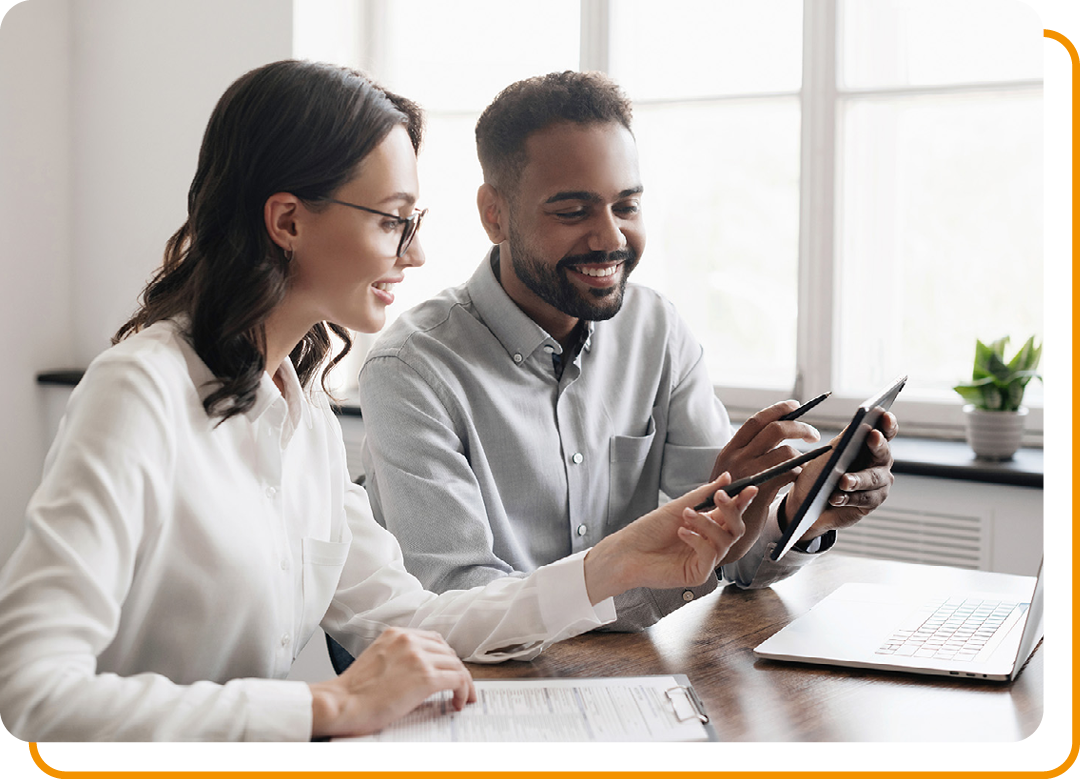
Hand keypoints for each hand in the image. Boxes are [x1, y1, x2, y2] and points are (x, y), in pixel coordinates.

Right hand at [309, 627, 475, 738]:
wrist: (340, 704)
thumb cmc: (353, 692)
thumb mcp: (377, 659)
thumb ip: (398, 657)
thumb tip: (417, 671)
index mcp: (396, 634)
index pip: (433, 640)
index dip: (445, 657)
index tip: (449, 670)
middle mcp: (409, 640)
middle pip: (447, 651)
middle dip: (455, 670)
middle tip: (459, 686)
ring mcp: (418, 657)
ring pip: (456, 665)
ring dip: (463, 682)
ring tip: (462, 698)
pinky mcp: (426, 677)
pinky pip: (458, 680)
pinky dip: (464, 691)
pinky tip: (459, 702)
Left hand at [583, 473, 753, 603]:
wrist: (626, 552)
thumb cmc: (648, 530)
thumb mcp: (678, 507)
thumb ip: (704, 494)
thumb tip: (727, 477)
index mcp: (706, 526)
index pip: (731, 514)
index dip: (742, 502)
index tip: (750, 488)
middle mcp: (709, 544)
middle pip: (735, 529)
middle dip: (731, 510)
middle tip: (720, 496)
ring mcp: (704, 560)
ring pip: (724, 541)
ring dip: (707, 523)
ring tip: (686, 514)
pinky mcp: (697, 575)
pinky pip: (710, 556)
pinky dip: (698, 540)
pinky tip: (682, 532)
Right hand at [709, 400, 820, 564]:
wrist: (719, 533)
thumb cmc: (733, 502)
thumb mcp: (734, 473)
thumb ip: (751, 454)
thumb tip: (781, 431)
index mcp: (729, 450)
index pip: (756, 420)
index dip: (778, 410)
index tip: (795, 406)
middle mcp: (735, 458)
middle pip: (774, 429)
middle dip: (799, 427)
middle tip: (813, 435)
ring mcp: (746, 474)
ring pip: (785, 451)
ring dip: (800, 456)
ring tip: (802, 465)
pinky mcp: (759, 491)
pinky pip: (788, 472)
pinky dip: (798, 472)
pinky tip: (797, 478)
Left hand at [783, 411, 897, 542]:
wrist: (807, 502)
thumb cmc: (819, 473)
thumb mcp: (829, 452)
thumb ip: (845, 439)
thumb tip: (858, 422)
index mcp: (871, 444)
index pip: (885, 430)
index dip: (887, 423)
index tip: (884, 414)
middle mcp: (880, 462)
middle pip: (883, 452)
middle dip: (877, 444)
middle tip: (871, 436)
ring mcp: (879, 484)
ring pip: (873, 479)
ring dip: (857, 479)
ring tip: (843, 481)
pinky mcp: (871, 503)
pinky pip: (864, 499)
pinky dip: (848, 498)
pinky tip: (835, 497)